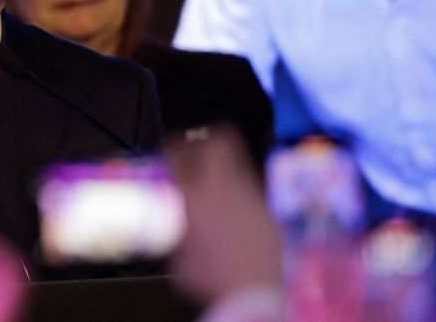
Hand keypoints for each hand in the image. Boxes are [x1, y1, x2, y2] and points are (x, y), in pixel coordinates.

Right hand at [166, 126, 282, 305]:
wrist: (251, 294)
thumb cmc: (209, 278)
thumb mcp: (177, 250)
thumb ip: (174, 226)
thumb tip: (172, 218)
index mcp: (194, 195)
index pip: (178, 154)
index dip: (170, 148)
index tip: (168, 151)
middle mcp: (224, 187)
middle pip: (218, 141)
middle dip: (203, 140)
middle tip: (194, 149)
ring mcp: (250, 196)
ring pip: (238, 162)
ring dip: (223, 166)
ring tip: (213, 180)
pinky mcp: (267, 211)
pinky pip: (251, 189)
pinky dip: (238, 191)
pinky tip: (232, 209)